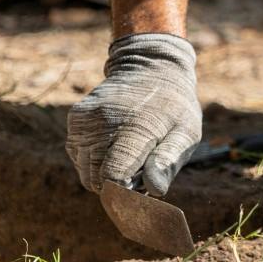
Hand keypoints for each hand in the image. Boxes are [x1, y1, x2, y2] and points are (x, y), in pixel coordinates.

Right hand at [66, 33, 201, 193]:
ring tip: (127, 156)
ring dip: (103, 174)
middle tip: (138, 171)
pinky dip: (93, 159)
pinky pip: (78, 156)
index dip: (123, 195)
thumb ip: (169, 161)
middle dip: (116, 186)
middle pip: (96, 180)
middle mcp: (103, 123)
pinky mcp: (75, 118)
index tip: (138, 193)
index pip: (113, 177)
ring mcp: (85, 120)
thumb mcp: (186, 132)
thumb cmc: (174, 107)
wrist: (151, 66)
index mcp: (134, 128)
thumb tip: (154, 190)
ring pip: (85, 172)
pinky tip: (113, 144)